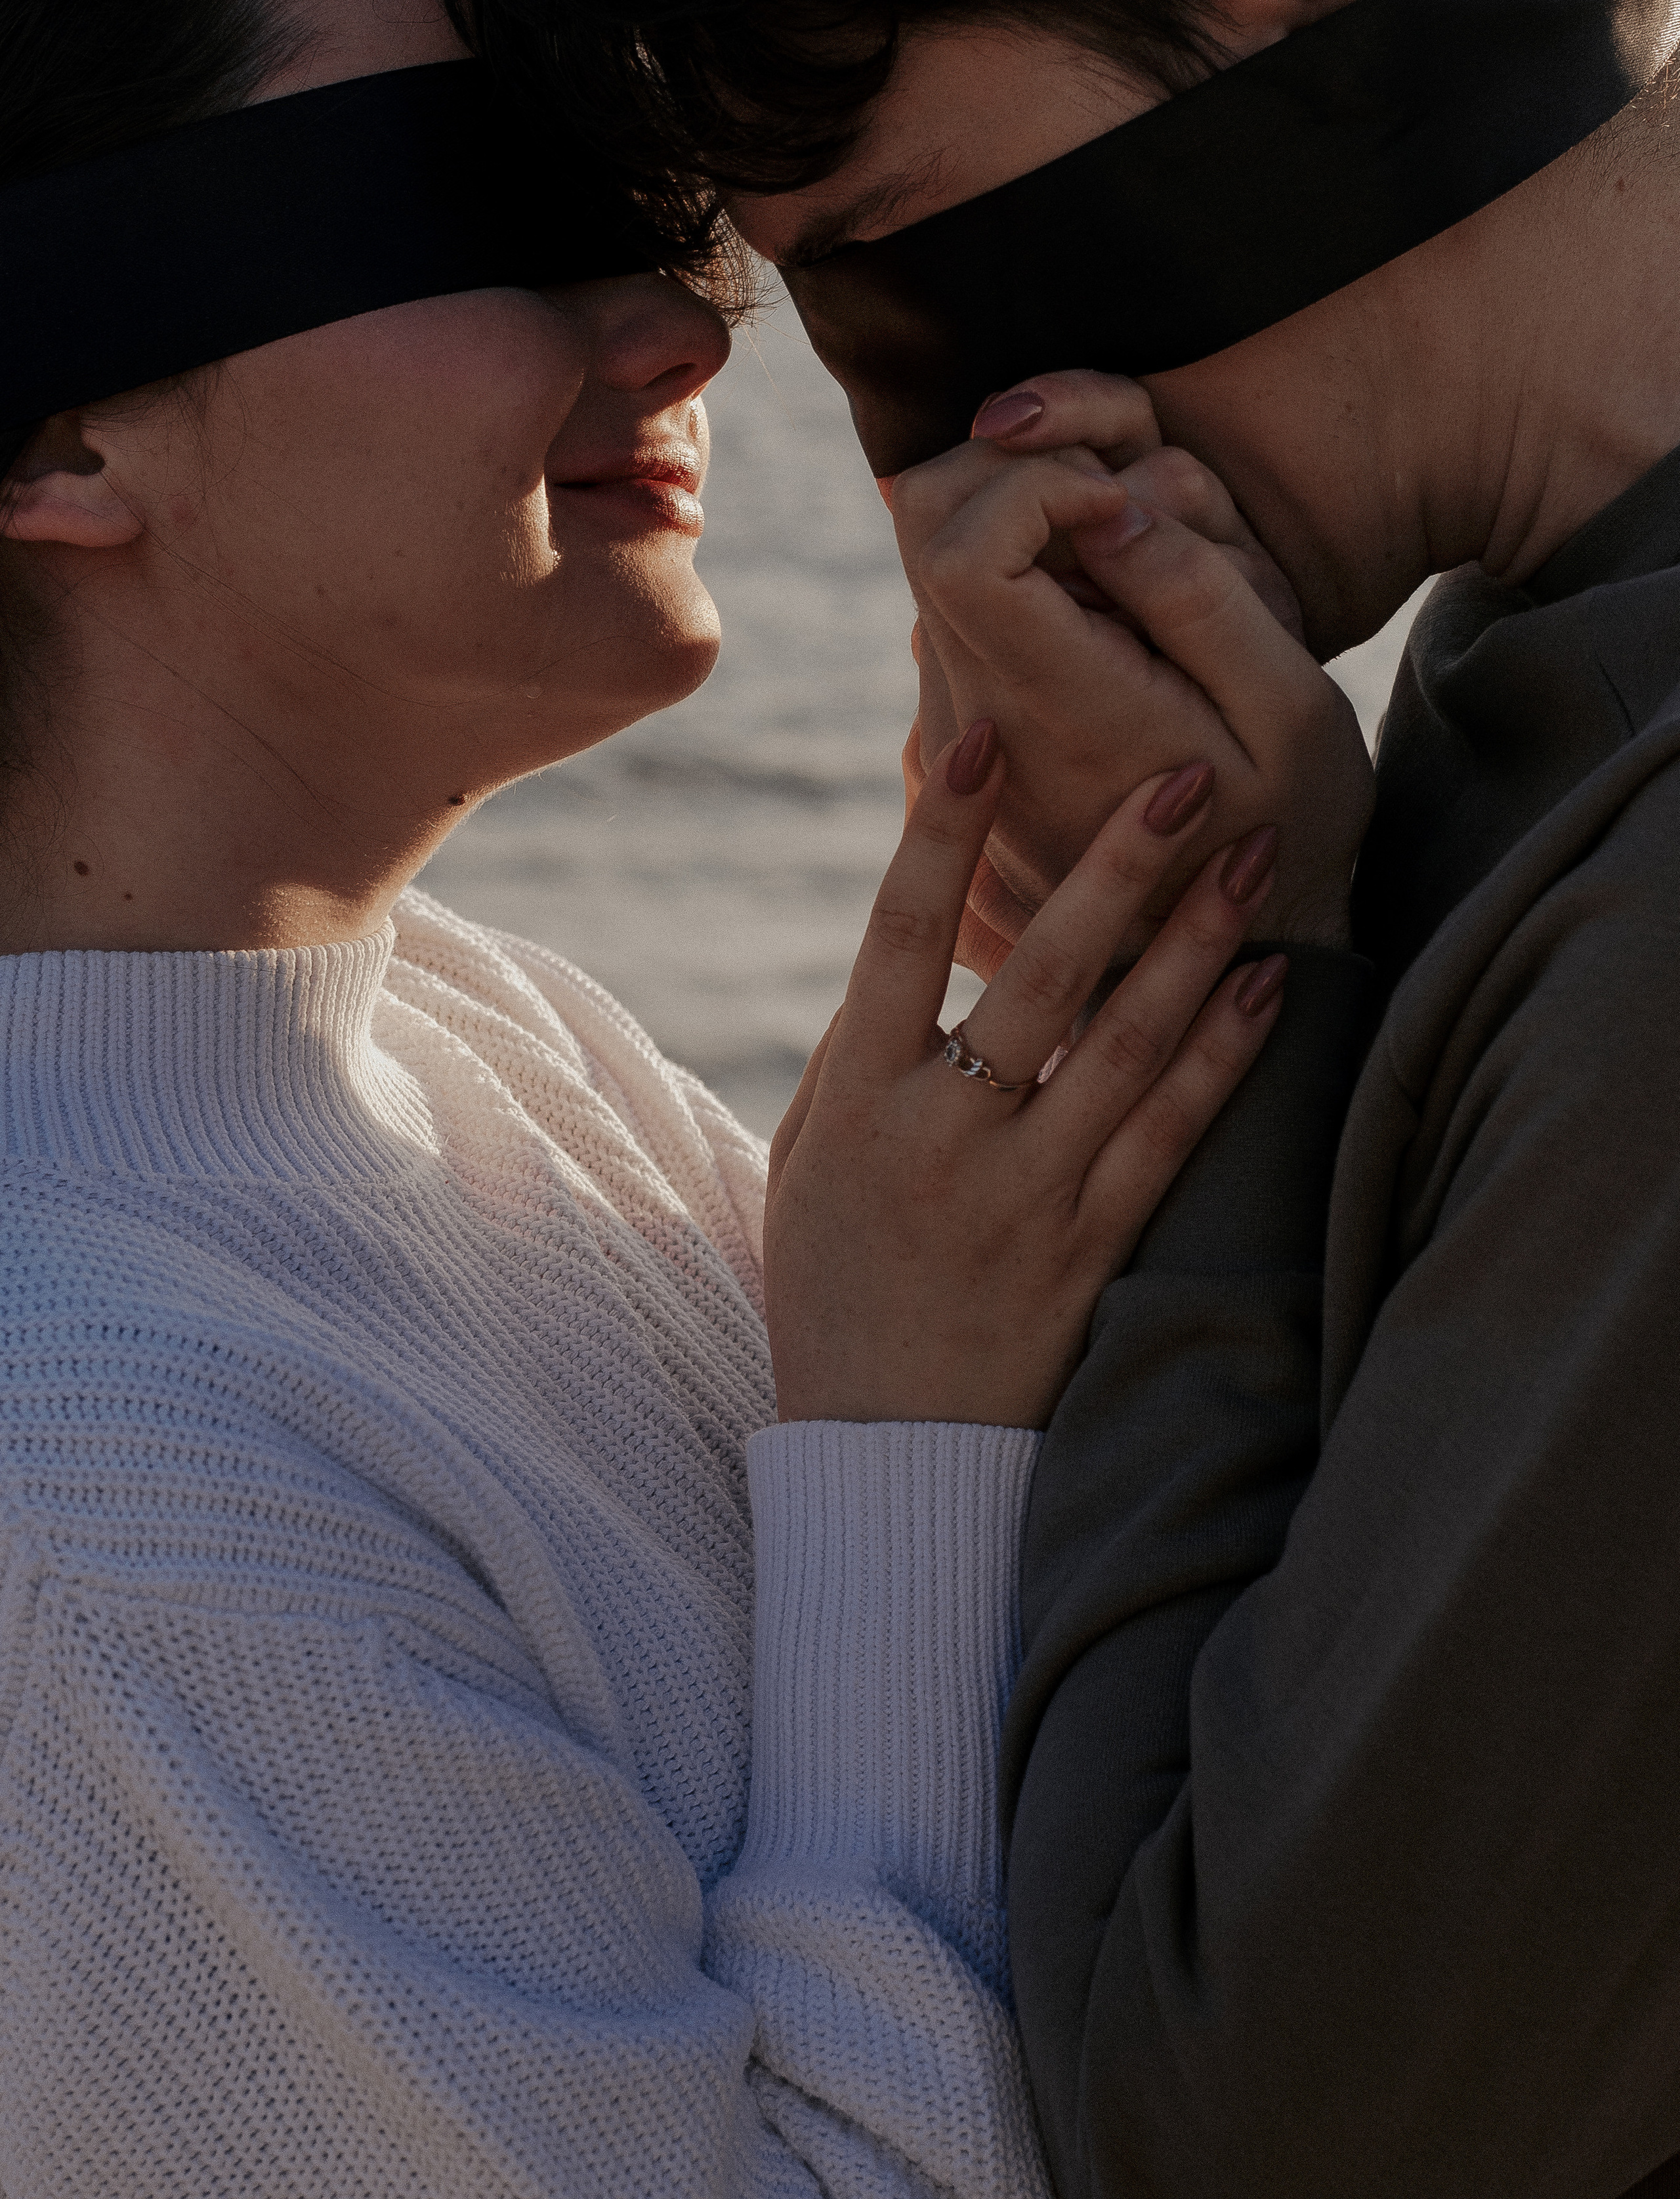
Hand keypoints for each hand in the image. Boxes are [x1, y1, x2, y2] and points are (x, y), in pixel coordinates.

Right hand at [765, 723, 1288, 1429]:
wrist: (886, 1460)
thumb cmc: (837, 1289)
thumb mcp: (810, 1162)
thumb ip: (862, 1053)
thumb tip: (918, 938)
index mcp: (860, 1102)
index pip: (896, 941)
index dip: (938, 837)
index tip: (975, 738)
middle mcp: (944, 1139)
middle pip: (1041, 979)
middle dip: (1116, 868)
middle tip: (1184, 775)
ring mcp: (1026, 1198)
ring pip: (1126, 1049)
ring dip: (1195, 943)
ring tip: (1254, 853)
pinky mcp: (1094, 1253)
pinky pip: (1171, 1137)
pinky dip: (1224, 1056)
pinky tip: (1268, 984)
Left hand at [895, 369, 1372, 949]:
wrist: (1239, 939)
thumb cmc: (1291, 819)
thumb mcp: (1293, 710)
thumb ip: (1200, 598)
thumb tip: (1103, 513)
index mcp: (1056, 712)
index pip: (957, 551)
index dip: (1033, 483)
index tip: (1120, 501)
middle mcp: (978, 720)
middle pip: (924, 524)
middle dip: (1018, 468)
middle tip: (1121, 499)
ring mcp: (952, 730)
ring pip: (935, 550)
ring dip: (1024, 515)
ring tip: (1131, 562)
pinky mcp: (956, 731)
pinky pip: (956, 602)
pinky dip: (1020, 567)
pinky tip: (1109, 607)